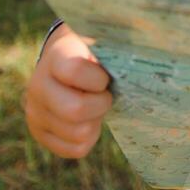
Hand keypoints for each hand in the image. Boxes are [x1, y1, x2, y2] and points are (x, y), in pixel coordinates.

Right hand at [24, 25, 112, 158]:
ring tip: (96, 105)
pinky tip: (89, 120)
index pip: (74, 71)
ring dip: (95, 122)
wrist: (68, 59)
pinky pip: (74, 149)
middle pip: (75, 110)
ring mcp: (35, 112)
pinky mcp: (40, 133)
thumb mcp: (104, 42)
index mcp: (56, 57)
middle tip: (106, 95)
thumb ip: (120, 43)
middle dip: (100, 105)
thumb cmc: (98, 50)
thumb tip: (154, 40)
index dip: (98, 79)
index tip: (106, 77)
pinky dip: (89, 138)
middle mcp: (38, 85)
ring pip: (77, 133)